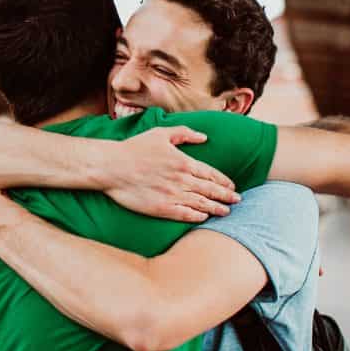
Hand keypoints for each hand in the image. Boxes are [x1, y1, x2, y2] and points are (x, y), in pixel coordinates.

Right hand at [102, 127, 239, 222]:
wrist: (111, 167)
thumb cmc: (134, 148)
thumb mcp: (161, 133)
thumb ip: (185, 133)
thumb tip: (204, 137)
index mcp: (183, 162)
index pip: (211, 174)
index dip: (224, 181)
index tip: (232, 186)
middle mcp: (181, 180)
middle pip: (210, 190)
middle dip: (226, 196)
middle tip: (237, 200)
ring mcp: (172, 195)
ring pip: (201, 204)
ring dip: (216, 208)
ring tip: (226, 212)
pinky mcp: (161, 208)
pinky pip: (185, 215)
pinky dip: (197, 216)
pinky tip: (204, 217)